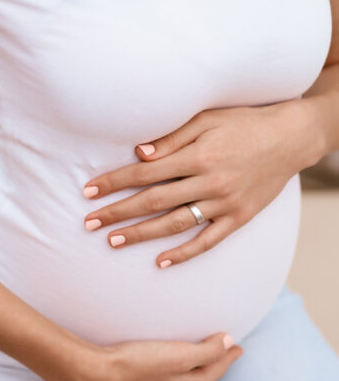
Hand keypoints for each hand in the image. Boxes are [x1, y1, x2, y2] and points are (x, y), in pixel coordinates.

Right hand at [63, 333, 242, 380]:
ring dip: (196, 370)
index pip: (217, 369)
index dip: (229, 355)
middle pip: (203, 378)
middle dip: (215, 365)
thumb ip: (207, 350)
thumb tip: (229, 343)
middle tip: (225, 352)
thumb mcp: (179, 353)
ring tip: (200, 359)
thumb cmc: (139, 361)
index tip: (239, 345)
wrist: (100, 373)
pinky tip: (168, 371)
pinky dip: (176, 373)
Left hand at [82, 101, 323, 267]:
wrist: (291, 138)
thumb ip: (172, 137)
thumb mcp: (207, 119)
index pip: (145, 172)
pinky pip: (208, 241)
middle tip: (90, 222)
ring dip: (141, 234)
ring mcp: (225, 203)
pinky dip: (184, 253)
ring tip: (113, 241)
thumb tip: (139, 152)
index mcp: (198, 156)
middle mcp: (210, 182)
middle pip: (153, 201)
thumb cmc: (243, 124)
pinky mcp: (239, 218)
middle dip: (118, 212)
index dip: (114, 182)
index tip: (89, 191)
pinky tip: (160, 261)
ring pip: (175, 223)